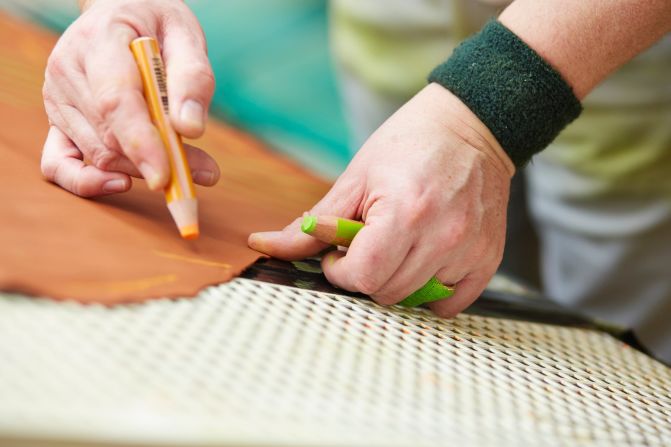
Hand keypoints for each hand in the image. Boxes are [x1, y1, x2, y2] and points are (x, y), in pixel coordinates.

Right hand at [41, 0, 218, 196]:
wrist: (123, 10)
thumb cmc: (157, 23)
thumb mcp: (186, 34)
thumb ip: (193, 78)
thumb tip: (191, 129)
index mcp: (100, 40)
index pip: (116, 100)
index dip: (141, 142)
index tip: (166, 176)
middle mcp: (68, 69)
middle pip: (111, 136)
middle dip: (158, 162)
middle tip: (205, 171)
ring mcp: (56, 97)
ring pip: (99, 154)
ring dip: (143, 170)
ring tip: (185, 166)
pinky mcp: (56, 119)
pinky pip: (58, 164)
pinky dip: (88, 183)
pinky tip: (124, 183)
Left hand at [249, 83, 514, 316]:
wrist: (470, 127)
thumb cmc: (407, 145)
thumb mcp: (355, 179)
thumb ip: (312, 225)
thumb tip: (262, 246)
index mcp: (405, 212)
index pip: (362, 277)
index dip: (339, 271)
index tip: (339, 253)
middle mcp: (443, 236)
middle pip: (386, 293)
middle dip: (364, 274)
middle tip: (367, 244)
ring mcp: (470, 250)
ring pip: (415, 300)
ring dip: (395, 280)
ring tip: (397, 245)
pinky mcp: (488, 258)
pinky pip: (450, 303)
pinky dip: (431, 291)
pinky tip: (423, 261)